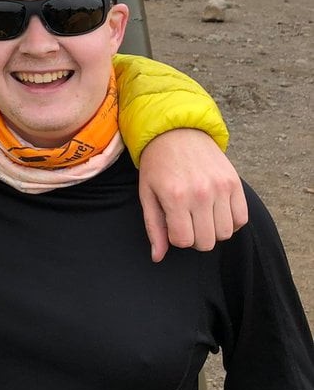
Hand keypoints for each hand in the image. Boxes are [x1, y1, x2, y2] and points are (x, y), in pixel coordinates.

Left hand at [137, 129, 248, 262]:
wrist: (176, 131)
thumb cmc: (158, 164)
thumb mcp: (147, 193)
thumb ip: (154, 227)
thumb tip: (158, 257)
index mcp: (175, 197)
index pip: (184, 241)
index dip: (177, 237)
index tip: (172, 222)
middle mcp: (201, 194)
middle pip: (207, 242)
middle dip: (195, 237)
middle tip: (187, 220)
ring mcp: (221, 188)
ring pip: (226, 233)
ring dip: (213, 230)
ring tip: (201, 214)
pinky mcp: (235, 182)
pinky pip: (241, 219)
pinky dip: (231, 221)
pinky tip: (216, 210)